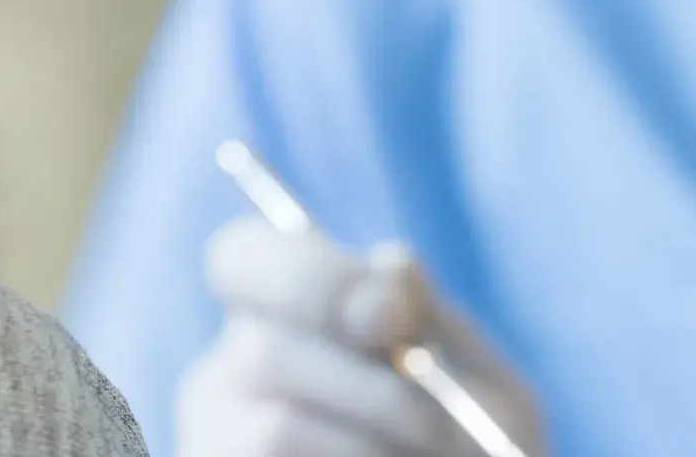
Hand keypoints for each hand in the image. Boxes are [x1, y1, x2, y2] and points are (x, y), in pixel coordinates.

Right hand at [176, 217, 543, 455]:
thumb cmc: (478, 455)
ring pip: (280, 427)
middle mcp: (231, 372)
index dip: (307, 273)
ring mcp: (217, 439)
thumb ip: (433, 319)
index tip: (393, 318)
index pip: (239, 258)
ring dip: (376, 445)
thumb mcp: (478, 384)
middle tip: (429, 420)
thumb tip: (390, 262)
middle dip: (365, 388)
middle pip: (261, 346)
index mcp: (282, 318)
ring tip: (427, 454)